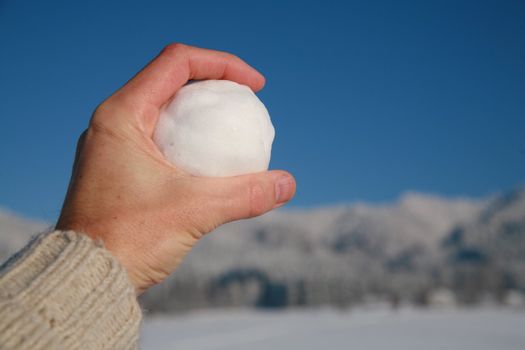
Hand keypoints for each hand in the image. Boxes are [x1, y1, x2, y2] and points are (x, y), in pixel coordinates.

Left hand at [56, 43, 295, 293]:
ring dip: (203, 110)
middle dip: (216, 83)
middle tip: (248, 103)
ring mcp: (114, 144)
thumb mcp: (193, 211)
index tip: (256, 86)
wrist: (85, 278)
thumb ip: (244, 194)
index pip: (177, 62)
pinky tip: (212, 159)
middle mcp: (113, 122)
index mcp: (121, 114)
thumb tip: (287, 184)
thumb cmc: (127, 241)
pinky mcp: (120, 166)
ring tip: (234, 128)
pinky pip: (161, 136)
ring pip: (166, 108)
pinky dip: (191, 137)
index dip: (223, 64)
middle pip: (172, 80)